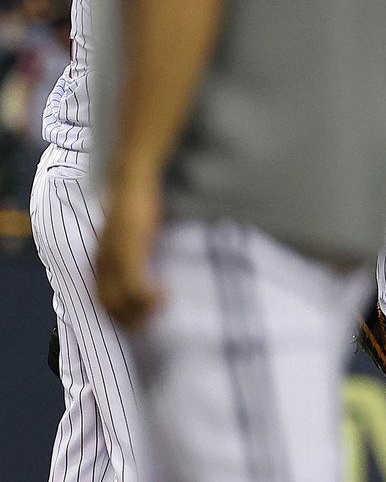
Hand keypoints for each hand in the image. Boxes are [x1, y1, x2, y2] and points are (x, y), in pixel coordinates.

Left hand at [95, 179, 164, 328]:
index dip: (119, 315)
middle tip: (152, 324)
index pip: (102, 299)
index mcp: (100, 260)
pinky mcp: (129, 252)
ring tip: (161, 310)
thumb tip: (144, 264)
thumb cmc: (135, 205)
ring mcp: (114, 258)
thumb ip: (132, 250)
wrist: (131, 182)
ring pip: (121, 300)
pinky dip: (148, 297)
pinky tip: (164, 295)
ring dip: (141, 311)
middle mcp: (102, 263)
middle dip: (129, 319)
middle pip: (109, 304)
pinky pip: (135, 285)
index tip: (139, 321)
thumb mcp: (129, 233)